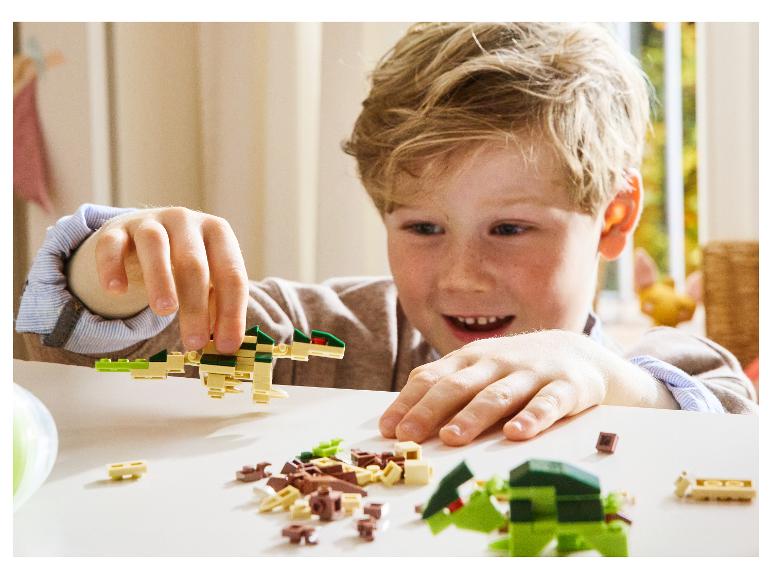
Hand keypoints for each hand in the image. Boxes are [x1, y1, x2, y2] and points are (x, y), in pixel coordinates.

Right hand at [71, 207, 247, 353]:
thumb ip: (217, 307)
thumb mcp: (209, 279)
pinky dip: (112, 267)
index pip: (231, 273)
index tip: (227, 346)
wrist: (144, 233)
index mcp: (218, 232)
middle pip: (193, 264)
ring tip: (164, 312)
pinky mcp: (116, 229)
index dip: (231, 312)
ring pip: (154, 246)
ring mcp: (150, 222)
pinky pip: (111, 245)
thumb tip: (226, 345)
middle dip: (196, 306)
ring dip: (160, 280)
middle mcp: (186, 221)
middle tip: (195, 343)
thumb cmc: (185, 263)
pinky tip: (116, 292)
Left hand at [379, 329, 669, 445]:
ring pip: (498, 395)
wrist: (580, 354)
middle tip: (409, 436)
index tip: (388, 429)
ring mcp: (531, 373)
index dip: (408, 402)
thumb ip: (447, 388)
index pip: (432, 378)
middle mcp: (496, 362)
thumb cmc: (517, 370)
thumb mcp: (480, 371)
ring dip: (473, 416)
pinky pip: (548, 403)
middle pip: (458, 386)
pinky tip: (516, 435)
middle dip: (430, 410)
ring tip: (452, 437)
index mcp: (470, 360)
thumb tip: (403, 418)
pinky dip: (532, 418)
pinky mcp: (566, 387)